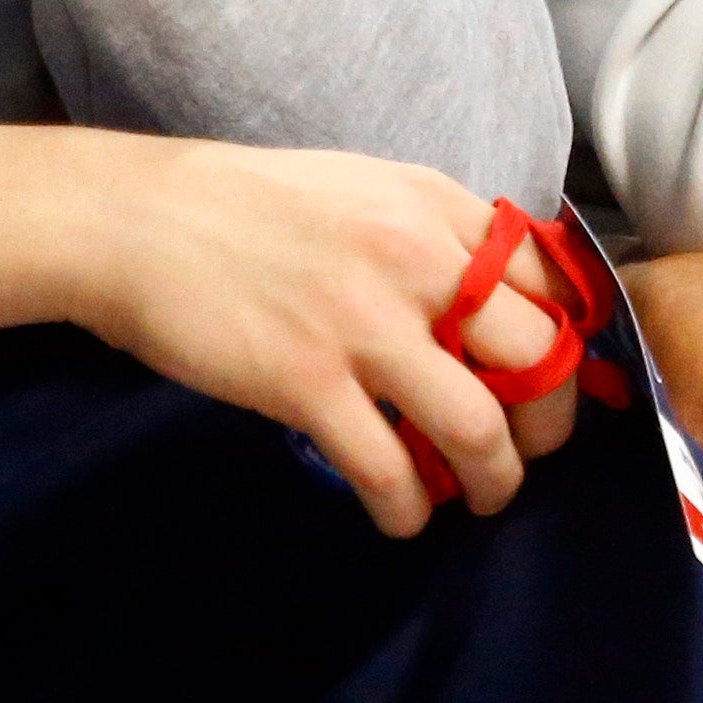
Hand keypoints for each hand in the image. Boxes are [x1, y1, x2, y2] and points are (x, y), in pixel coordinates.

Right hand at [0, 123, 582, 537]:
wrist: (138, 221)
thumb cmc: (246, 206)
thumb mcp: (361, 187)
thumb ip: (430, 233)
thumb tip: (493, 301)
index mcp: (434, 203)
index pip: (549, 281)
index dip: (564, 344)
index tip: (550, 384)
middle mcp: (417, 256)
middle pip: (537, 357)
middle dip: (545, 424)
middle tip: (523, 452)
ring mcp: (364, 323)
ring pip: (478, 426)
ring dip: (492, 480)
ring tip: (477, 498)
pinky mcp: (308, 382)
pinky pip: (390, 470)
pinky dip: (409, 509)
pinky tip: (401, 515)